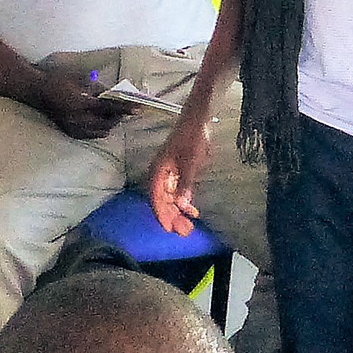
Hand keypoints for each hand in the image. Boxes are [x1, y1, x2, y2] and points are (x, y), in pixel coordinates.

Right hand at [39, 77, 122, 140]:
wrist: (38, 91)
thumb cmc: (60, 80)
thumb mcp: (82, 80)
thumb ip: (100, 90)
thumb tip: (115, 96)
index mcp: (81, 103)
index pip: (109, 107)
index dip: (125, 108)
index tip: (139, 109)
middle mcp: (78, 119)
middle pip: (107, 123)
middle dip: (117, 116)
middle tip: (122, 108)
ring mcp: (73, 128)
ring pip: (101, 132)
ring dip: (108, 123)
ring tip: (109, 113)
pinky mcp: (70, 132)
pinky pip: (91, 135)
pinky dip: (99, 128)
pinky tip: (98, 119)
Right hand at [148, 114, 212, 235]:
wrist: (197, 120)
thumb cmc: (192, 137)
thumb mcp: (191, 161)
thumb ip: (186, 183)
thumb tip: (181, 205)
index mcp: (158, 171)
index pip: (156, 198)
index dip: (161, 215)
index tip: (169, 229)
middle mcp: (159, 175)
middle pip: (162, 202)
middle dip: (172, 218)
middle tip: (184, 232)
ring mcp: (168, 174)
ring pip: (169, 199)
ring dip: (178, 213)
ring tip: (189, 227)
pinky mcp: (176, 173)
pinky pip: (176, 193)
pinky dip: (183, 202)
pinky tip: (193, 211)